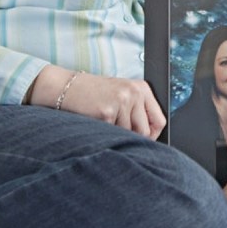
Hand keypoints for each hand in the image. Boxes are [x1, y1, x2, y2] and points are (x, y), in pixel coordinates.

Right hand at [29, 65, 165, 139]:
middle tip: (116, 131)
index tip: (144, 140)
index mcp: (141, 87)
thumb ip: (138, 111)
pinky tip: (96, 121)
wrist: (66, 87)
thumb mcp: (121, 95)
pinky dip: (104, 133)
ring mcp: (121, 101)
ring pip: (128, 136)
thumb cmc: (94, 94)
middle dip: (131, 138)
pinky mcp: (107, 112)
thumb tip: (150, 137)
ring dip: (115, 135)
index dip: (152, 135)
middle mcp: (134, 92)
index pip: (160, 120)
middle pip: (145, 131)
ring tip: (104, 121)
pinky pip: (112, 135)